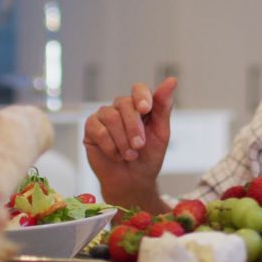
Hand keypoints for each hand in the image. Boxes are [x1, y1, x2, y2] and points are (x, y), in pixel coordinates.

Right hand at [84, 77, 176, 208]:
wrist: (132, 181)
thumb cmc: (148, 156)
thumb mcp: (161, 133)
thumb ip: (163, 107)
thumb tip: (171, 80)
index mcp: (140, 105)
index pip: (138, 89)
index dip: (141, 96)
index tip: (146, 109)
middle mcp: (121, 107)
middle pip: (125, 104)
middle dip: (134, 127)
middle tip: (139, 146)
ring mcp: (104, 116)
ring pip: (111, 117)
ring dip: (123, 140)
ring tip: (129, 155)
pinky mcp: (91, 128)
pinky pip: (98, 130)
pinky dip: (110, 146)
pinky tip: (116, 155)